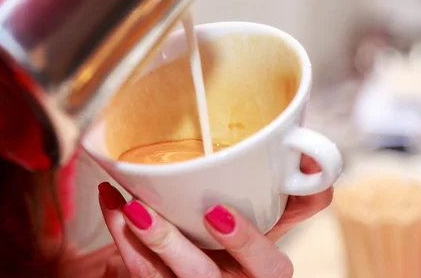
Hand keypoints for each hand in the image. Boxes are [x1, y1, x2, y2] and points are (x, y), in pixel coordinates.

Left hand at [97, 156, 332, 276]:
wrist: (214, 273)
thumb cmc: (248, 250)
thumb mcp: (274, 227)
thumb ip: (296, 198)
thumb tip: (308, 154)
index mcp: (262, 273)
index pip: (268, 269)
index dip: (245, 243)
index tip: (217, 213)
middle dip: (167, 246)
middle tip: (140, 210)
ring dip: (131, 240)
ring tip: (118, 203)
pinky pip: (138, 272)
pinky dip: (119, 237)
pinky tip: (111, 201)